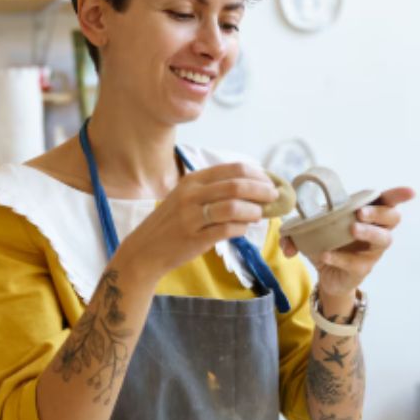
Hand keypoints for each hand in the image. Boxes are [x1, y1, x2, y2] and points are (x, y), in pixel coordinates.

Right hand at [118, 162, 278, 283]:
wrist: (145, 250)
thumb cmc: (171, 223)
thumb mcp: (186, 198)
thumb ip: (214, 191)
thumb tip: (251, 189)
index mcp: (192, 180)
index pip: (232, 169)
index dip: (256, 175)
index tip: (269, 182)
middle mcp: (191, 195)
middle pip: (236, 186)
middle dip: (261, 191)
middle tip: (273, 197)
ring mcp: (191, 217)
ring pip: (233, 207)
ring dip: (253, 210)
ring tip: (259, 215)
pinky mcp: (194, 238)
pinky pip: (226, 230)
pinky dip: (240, 228)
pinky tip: (243, 229)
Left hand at [280, 186, 415, 297]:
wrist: (328, 275)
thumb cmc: (327, 243)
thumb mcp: (308, 233)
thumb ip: (293, 233)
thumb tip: (286, 243)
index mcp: (368, 215)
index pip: (389, 202)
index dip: (399, 195)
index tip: (410, 192)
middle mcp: (376, 232)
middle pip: (392, 218)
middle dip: (379, 213)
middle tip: (359, 213)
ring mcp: (372, 252)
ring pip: (383, 240)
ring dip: (369, 232)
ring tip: (352, 229)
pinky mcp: (363, 269)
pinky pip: (357, 263)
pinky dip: (341, 257)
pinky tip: (326, 254)